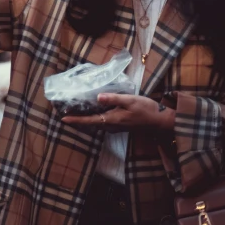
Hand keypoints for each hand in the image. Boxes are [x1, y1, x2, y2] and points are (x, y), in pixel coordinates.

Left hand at [61, 93, 175, 132]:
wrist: (161, 121)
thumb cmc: (146, 110)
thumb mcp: (130, 100)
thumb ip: (113, 98)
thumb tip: (98, 97)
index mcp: (111, 120)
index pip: (89, 121)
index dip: (76, 120)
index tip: (63, 120)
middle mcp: (111, 126)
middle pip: (90, 124)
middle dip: (77, 121)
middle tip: (64, 115)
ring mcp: (116, 127)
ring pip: (96, 124)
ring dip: (84, 120)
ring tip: (74, 114)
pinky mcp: (120, 125)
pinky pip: (102, 123)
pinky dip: (94, 119)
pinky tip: (92, 112)